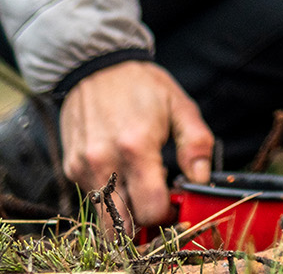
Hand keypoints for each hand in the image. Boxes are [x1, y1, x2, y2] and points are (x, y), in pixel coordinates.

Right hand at [59, 60, 213, 228]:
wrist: (95, 67)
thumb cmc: (143, 86)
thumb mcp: (181, 106)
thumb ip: (196, 144)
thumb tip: (201, 179)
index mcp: (136, 147)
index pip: (150, 208)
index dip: (168, 214)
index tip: (177, 202)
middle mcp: (104, 162)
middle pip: (123, 223)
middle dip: (146, 221)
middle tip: (160, 202)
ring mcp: (83, 167)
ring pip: (105, 215)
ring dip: (126, 212)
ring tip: (143, 186)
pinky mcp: (71, 167)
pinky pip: (93, 197)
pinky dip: (111, 196)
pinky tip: (124, 173)